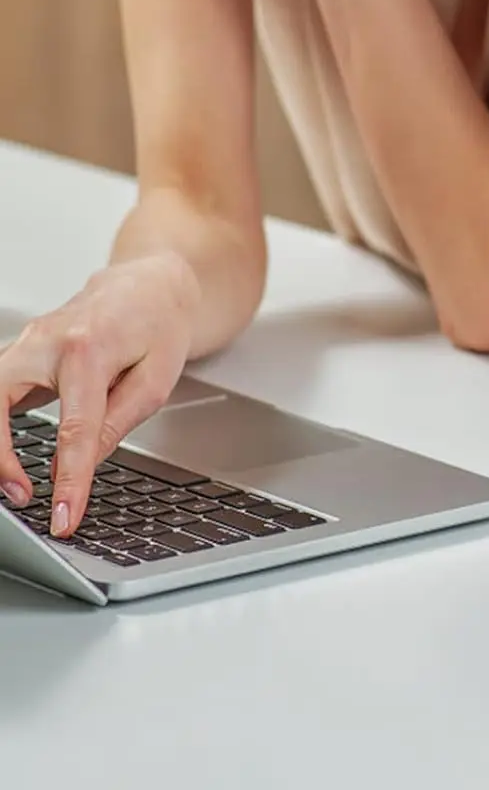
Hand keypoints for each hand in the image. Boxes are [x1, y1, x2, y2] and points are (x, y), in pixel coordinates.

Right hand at [0, 253, 198, 535]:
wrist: (150, 284)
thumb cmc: (160, 324)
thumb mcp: (157, 378)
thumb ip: (117, 423)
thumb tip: (81, 465)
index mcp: (89, 348)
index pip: (75, 429)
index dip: (69, 480)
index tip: (63, 517)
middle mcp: (47, 341)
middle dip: (0, 459)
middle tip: (23, 498)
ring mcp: (27, 343)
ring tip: (15, 485)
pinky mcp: (19, 353)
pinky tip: (6, 456)